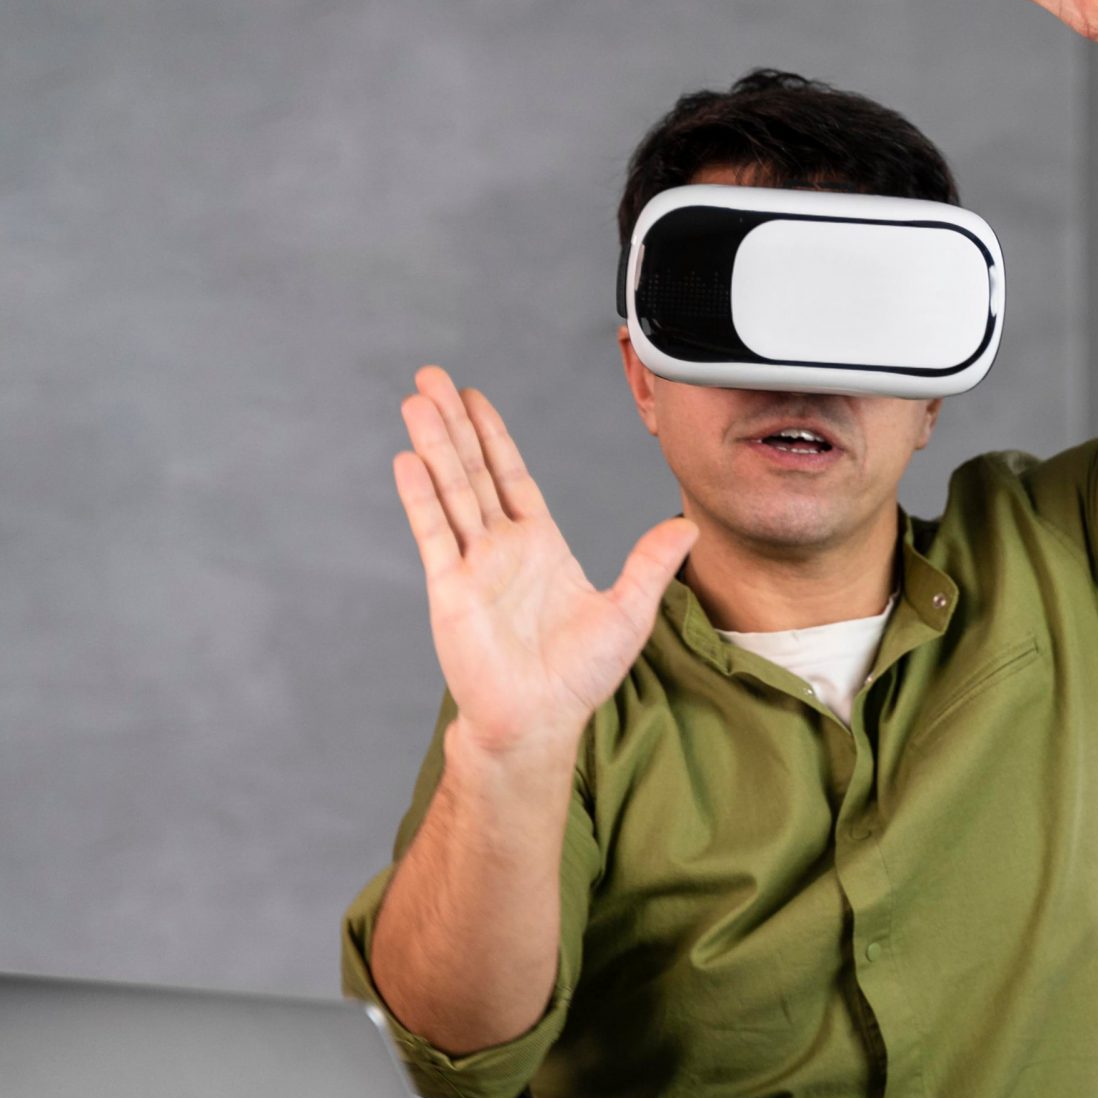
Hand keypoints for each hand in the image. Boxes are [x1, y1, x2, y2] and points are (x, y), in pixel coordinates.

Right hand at [392, 368, 696, 761]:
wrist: (540, 720)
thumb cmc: (580, 676)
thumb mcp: (629, 612)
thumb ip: (651, 564)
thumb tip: (689, 528)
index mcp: (540, 546)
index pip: (511, 477)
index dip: (493, 437)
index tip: (473, 397)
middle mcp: (502, 549)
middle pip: (472, 471)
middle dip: (454, 424)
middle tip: (430, 377)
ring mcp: (473, 566)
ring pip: (450, 491)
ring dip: (433, 446)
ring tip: (415, 401)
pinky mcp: (452, 590)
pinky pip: (435, 535)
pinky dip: (422, 497)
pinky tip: (408, 460)